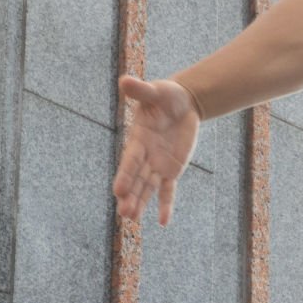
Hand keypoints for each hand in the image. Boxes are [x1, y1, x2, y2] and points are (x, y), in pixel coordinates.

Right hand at [112, 75, 200, 223]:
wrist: (183, 103)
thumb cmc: (166, 95)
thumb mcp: (156, 91)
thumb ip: (141, 90)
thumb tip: (125, 80)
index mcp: (138, 138)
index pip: (131, 159)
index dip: (126, 174)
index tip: (119, 190)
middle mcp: (145, 155)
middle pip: (137, 178)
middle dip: (131, 195)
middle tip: (124, 213)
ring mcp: (158, 164)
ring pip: (148, 187)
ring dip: (141, 203)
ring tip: (131, 219)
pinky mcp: (172, 169)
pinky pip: (168, 190)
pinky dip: (166, 204)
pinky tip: (164, 221)